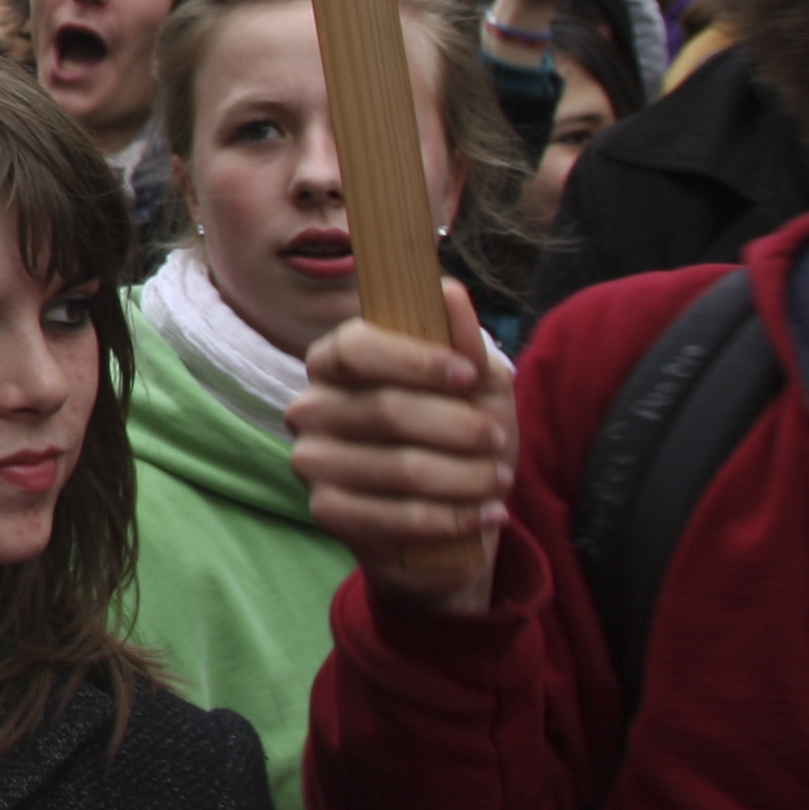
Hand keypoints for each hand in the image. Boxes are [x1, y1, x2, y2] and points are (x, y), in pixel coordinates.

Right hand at [287, 278, 512, 615]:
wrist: (447, 514)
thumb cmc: (456, 436)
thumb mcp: (473, 386)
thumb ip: (461, 341)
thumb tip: (448, 291)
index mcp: (335, 362)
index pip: (355, 347)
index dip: (413, 360)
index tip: (468, 374)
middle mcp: (310, 407)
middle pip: (385, 409)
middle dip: (458, 427)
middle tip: (496, 439)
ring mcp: (311, 461)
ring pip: (399, 467)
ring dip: (466, 477)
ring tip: (498, 480)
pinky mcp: (325, 512)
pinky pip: (396, 517)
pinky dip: (454, 518)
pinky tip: (486, 514)